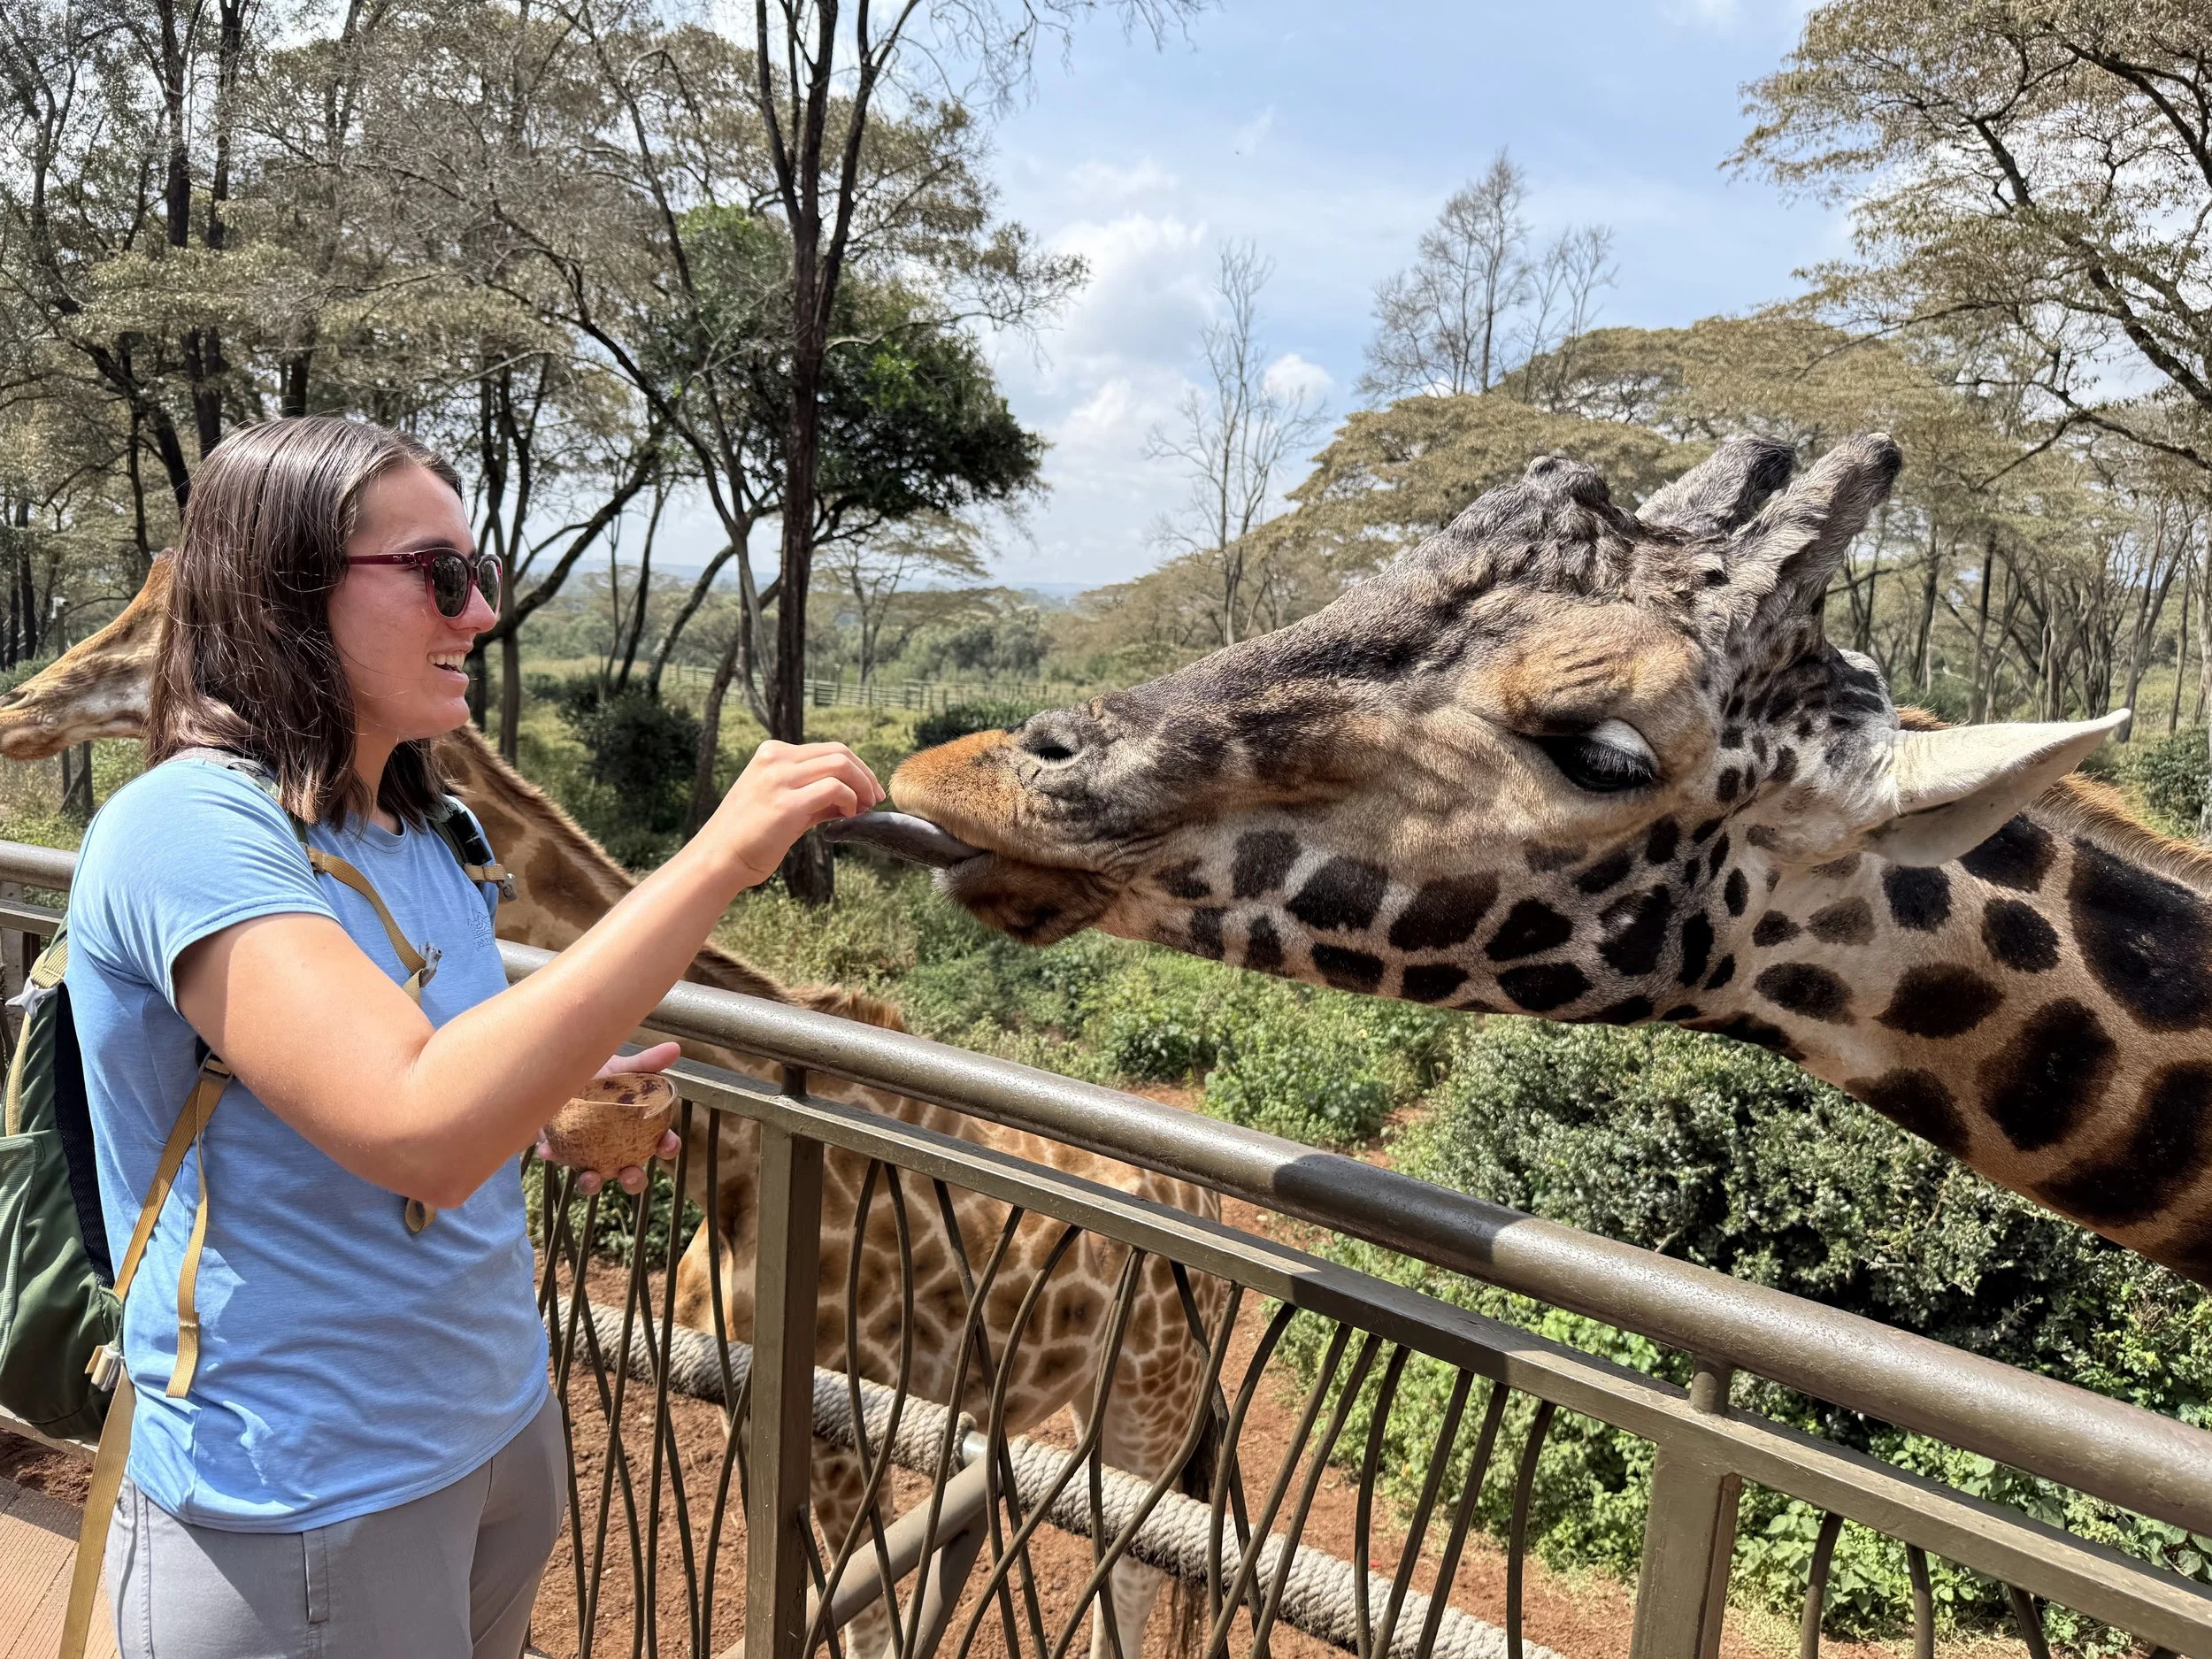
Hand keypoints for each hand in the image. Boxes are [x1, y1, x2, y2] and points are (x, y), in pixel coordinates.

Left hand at [535, 1040, 682, 1196]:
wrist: (564, 1072)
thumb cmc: (601, 1075)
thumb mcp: (622, 1068)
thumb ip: (646, 1063)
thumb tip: (675, 1048)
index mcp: (639, 1130)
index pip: (661, 1143)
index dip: (668, 1147)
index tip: (666, 1145)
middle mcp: (618, 1149)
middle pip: (631, 1173)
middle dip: (633, 1180)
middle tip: (629, 1174)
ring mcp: (590, 1155)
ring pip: (595, 1179)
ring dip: (593, 1183)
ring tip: (590, 1177)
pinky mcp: (564, 1151)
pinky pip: (560, 1158)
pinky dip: (555, 1155)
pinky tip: (549, 1149)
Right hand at [711, 740, 882, 885]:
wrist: (718, 859)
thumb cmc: (750, 837)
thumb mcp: (782, 804)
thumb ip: (814, 796)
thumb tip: (853, 797)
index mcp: (771, 753)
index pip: (827, 750)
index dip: (856, 768)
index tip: (867, 790)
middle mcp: (774, 759)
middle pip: (839, 752)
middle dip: (865, 774)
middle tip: (875, 798)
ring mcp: (778, 779)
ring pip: (840, 765)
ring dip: (862, 786)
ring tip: (864, 808)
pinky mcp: (786, 804)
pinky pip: (835, 789)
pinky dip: (851, 801)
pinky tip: (849, 816)